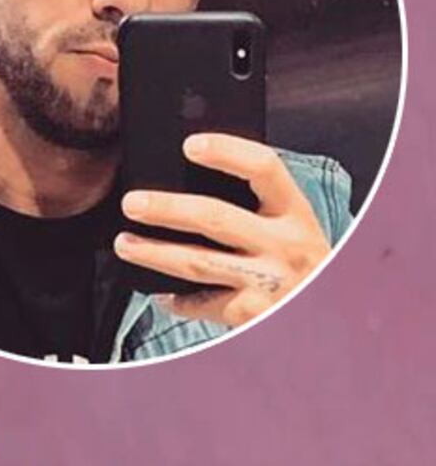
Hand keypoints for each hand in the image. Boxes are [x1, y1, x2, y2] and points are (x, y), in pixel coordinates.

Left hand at [113, 133, 330, 326]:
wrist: (340, 321)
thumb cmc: (305, 266)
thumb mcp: (294, 229)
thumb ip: (257, 207)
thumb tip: (189, 179)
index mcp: (296, 213)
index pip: (264, 168)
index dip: (227, 151)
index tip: (190, 145)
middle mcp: (285, 244)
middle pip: (215, 217)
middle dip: (166, 208)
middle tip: (131, 202)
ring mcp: (270, 281)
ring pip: (198, 262)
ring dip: (154, 252)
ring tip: (125, 244)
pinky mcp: (255, 315)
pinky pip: (206, 304)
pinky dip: (178, 301)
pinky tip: (161, 295)